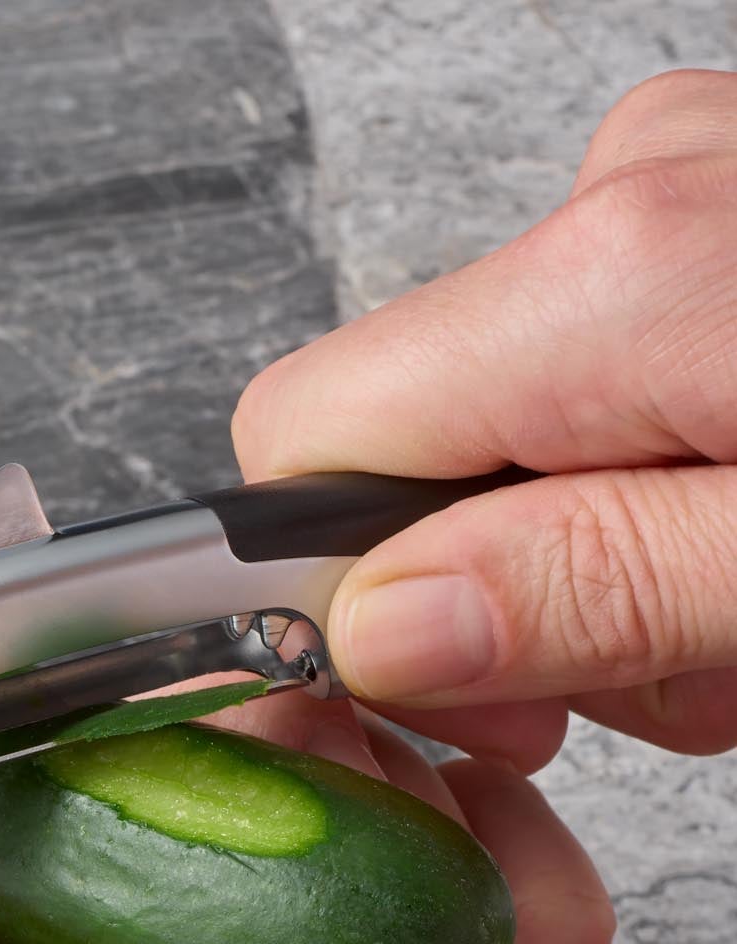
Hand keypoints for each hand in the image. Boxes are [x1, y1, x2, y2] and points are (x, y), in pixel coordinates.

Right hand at [232, 68, 736, 767]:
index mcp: (616, 279)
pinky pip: (581, 396)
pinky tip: (726, 543)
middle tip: (632, 676)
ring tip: (720, 623)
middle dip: (485, 600)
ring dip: (578, 567)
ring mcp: (669, 207)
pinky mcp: (707, 237)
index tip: (430, 687)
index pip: (300, 441)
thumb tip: (384, 626)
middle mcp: (620, 206)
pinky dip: (636, 500)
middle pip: (396, 452)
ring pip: (492, 440)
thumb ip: (591, 587)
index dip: (323, 588)